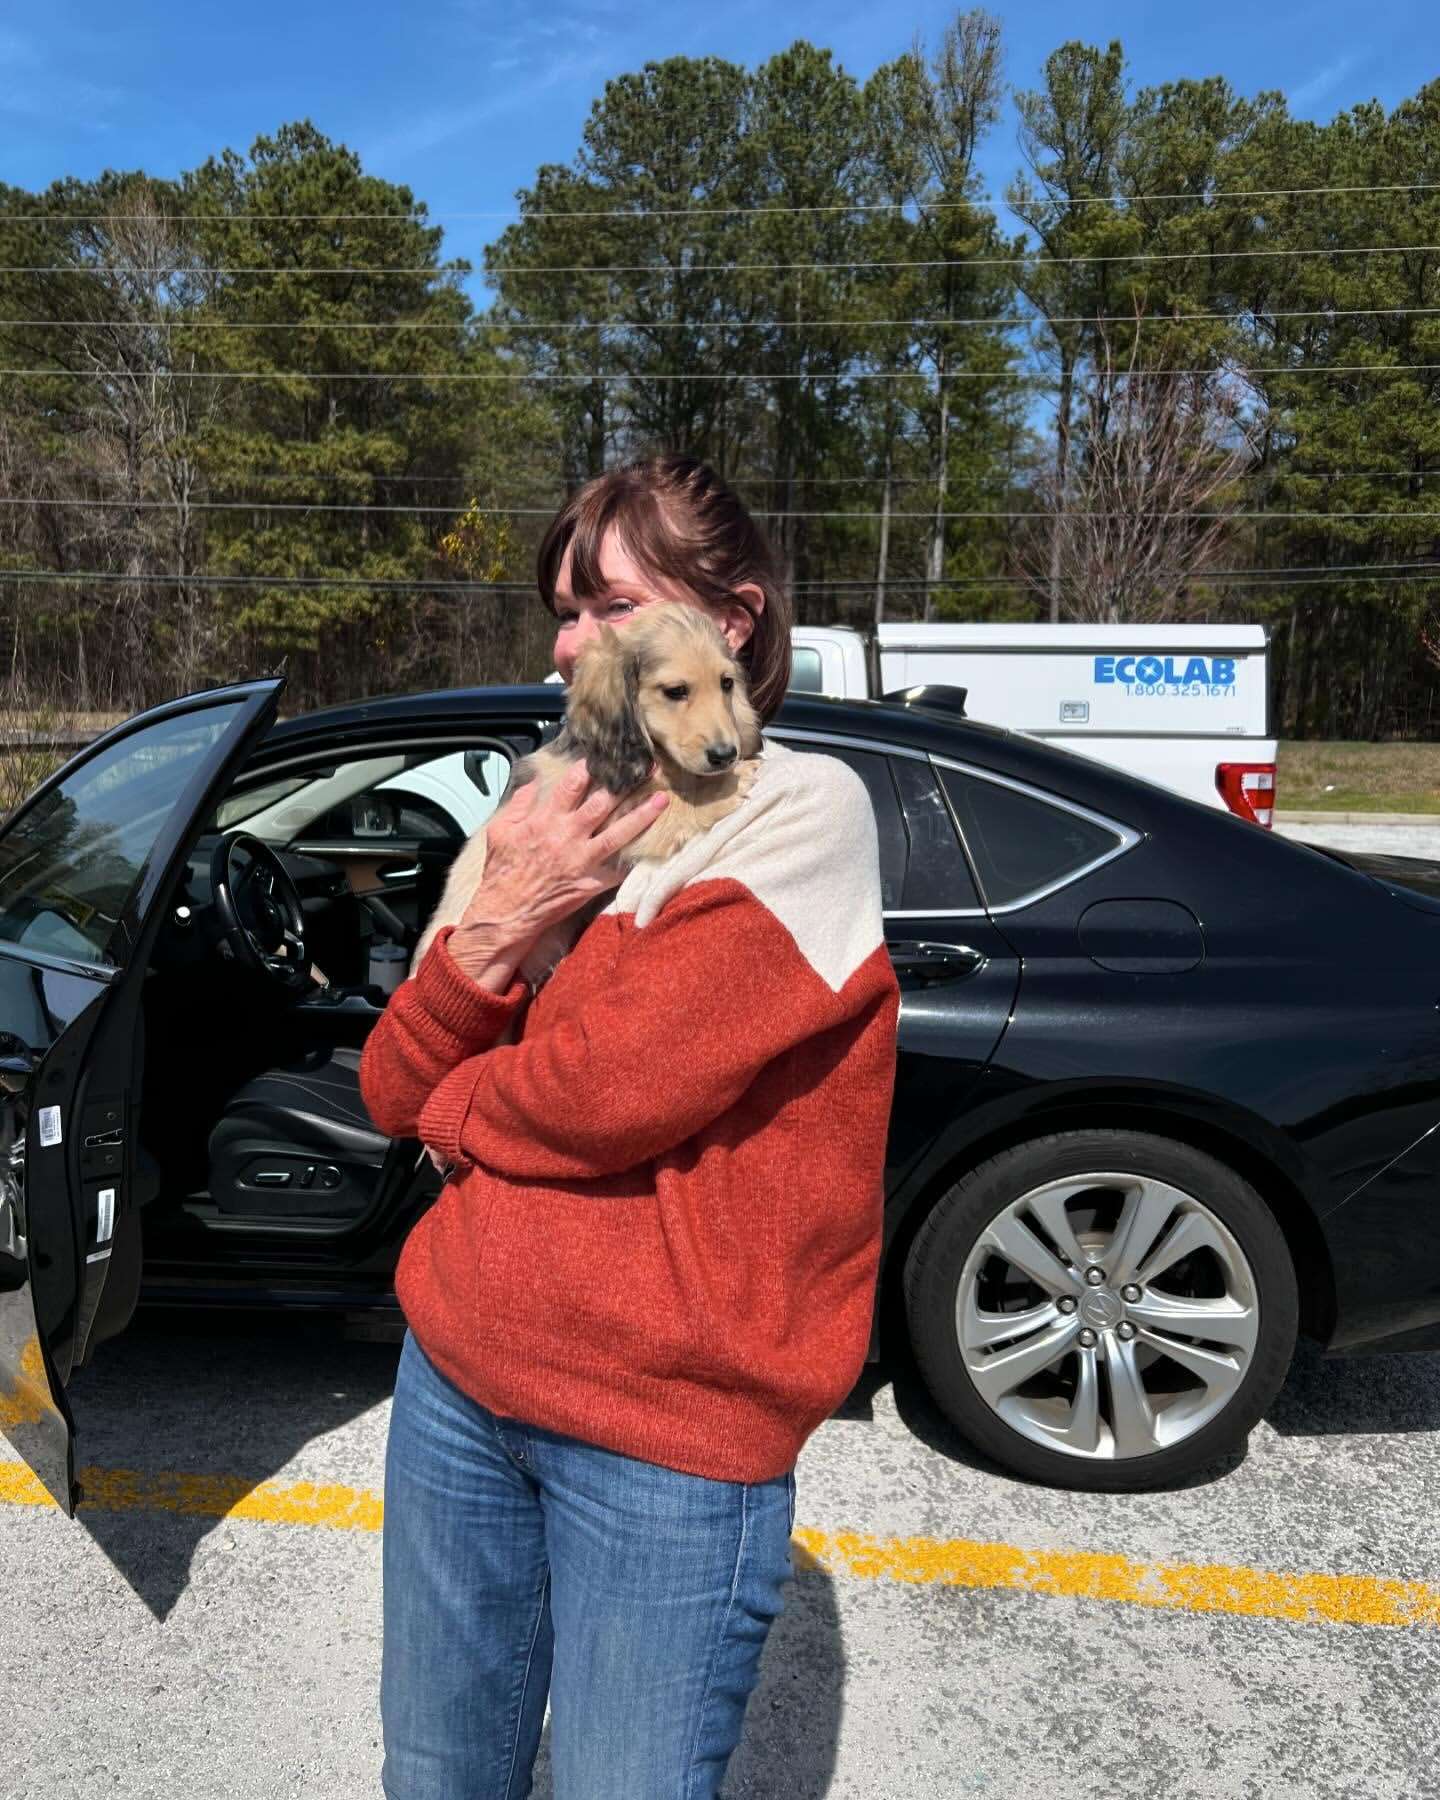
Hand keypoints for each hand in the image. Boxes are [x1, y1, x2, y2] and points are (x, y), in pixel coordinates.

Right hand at [448, 761, 666, 985]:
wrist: (506, 912)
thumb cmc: (502, 874)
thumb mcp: (500, 832)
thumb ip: (517, 806)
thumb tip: (531, 786)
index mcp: (545, 820)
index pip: (572, 785)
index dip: (591, 767)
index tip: (607, 756)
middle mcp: (567, 837)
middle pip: (603, 803)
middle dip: (625, 783)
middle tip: (646, 768)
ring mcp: (582, 860)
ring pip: (619, 833)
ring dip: (642, 815)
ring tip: (662, 800)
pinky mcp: (591, 883)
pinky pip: (619, 869)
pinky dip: (637, 859)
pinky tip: (657, 846)